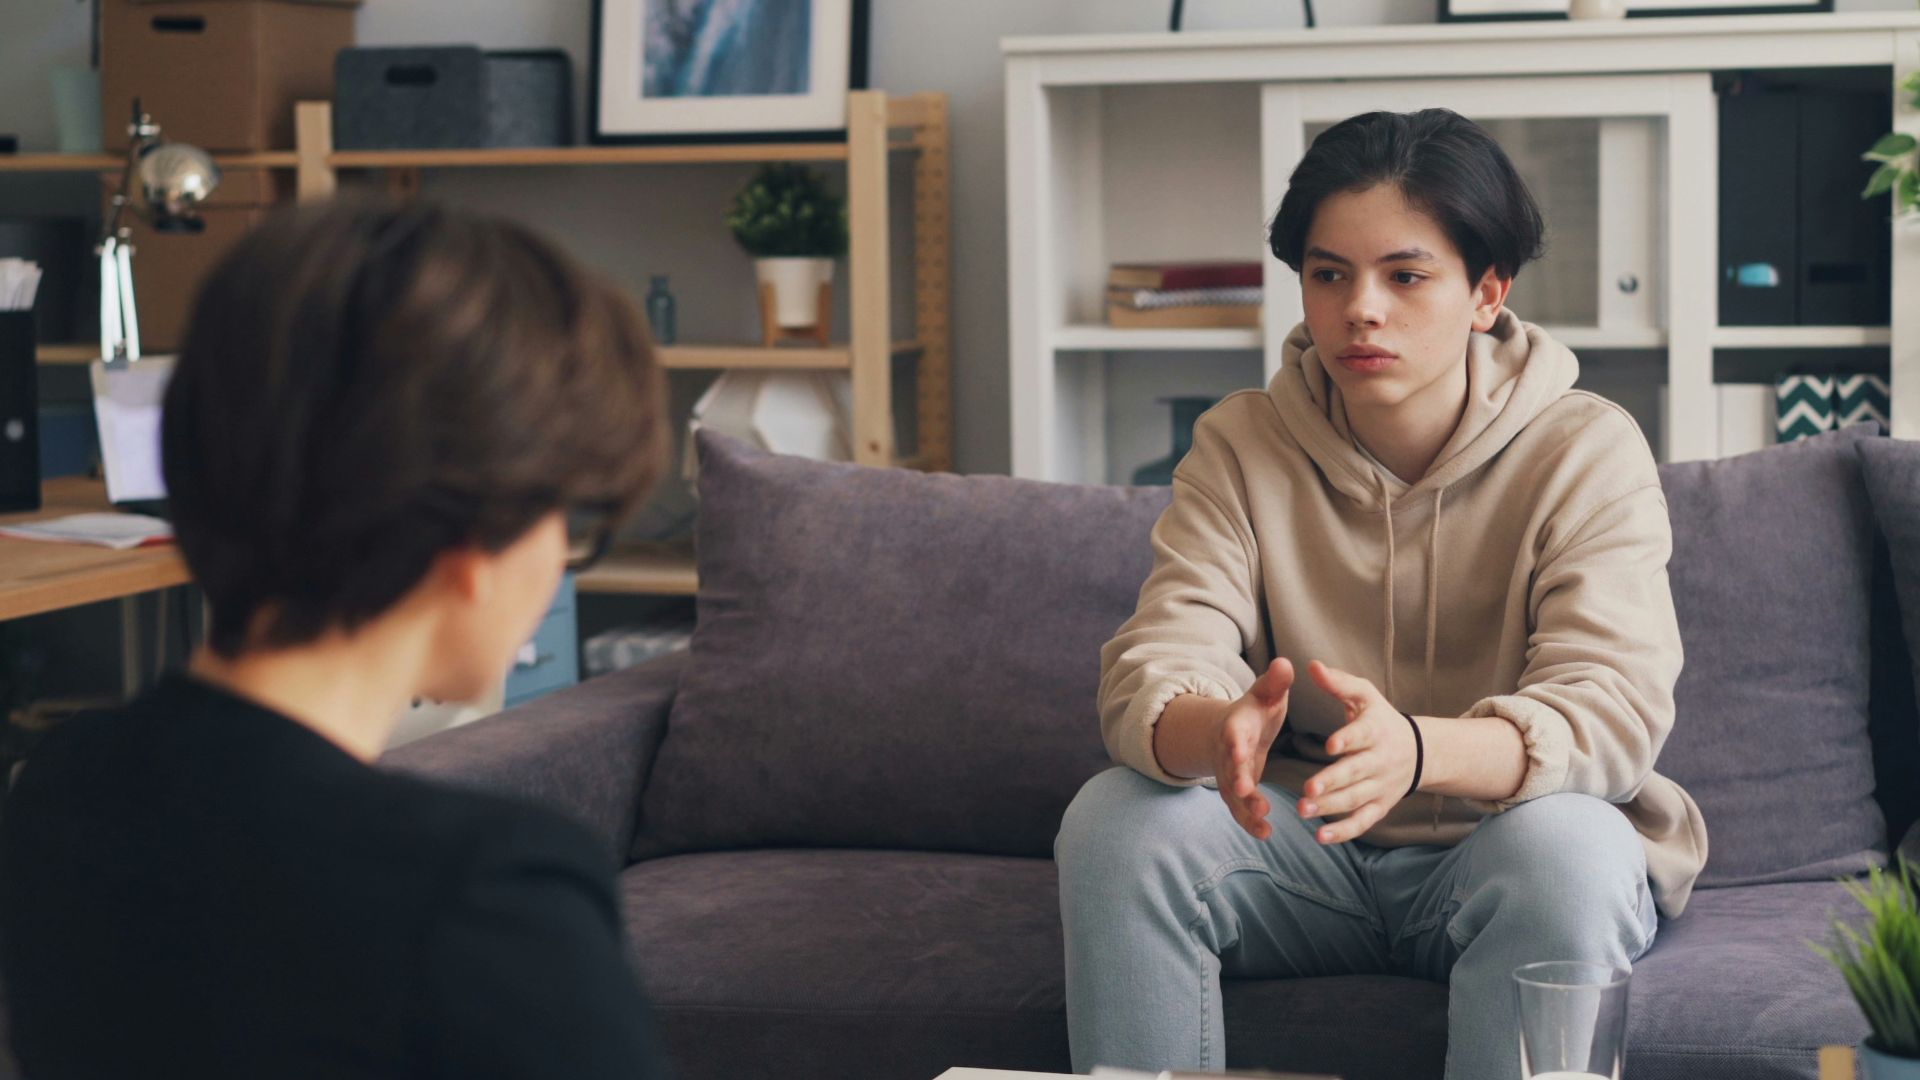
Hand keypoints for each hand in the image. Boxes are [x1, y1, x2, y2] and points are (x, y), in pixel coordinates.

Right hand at [1211, 658, 1293, 839]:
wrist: (1231, 731)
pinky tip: (1266, 834)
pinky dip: (1250, 822)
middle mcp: (1228, 753)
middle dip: (1237, 779)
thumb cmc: (1255, 710)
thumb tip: (1285, 663)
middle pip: (1229, 767)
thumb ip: (1275, 682)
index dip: (1234, 743)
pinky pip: (1240, 811)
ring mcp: (1230, 775)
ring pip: (1234, 794)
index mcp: (1236, 726)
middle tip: (1247, 790)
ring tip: (1263, 820)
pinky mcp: (1237, 793)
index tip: (1239, 752)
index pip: (1232, 734)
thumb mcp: (1266, 694)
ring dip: (1245, 807)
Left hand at [1299, 660, 1418, 844]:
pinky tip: (1320, 837)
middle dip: (1332, 782)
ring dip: (1330, 808)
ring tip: (1303, 811)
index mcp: (1375, 730)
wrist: (1418, 751)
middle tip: (1308, 789)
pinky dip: (1343, 832)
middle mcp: (1380, 760)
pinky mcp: (1380, 806)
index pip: (1362, 735)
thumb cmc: (1380, 719)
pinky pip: (1362, 822)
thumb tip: (1311, 665)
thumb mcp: (1364, 696)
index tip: (1329, 745)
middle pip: (1356, 773)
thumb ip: (1338, 683)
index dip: (1347, 740)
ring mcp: (1381, 786)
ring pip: (1356, 799)